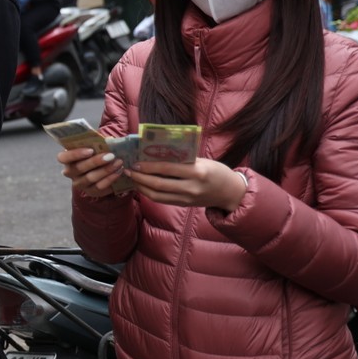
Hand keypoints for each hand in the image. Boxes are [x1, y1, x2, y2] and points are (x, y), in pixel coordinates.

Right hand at [58, 147, 123, 197]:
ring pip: (90, 178)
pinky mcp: (90, 192)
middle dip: (96, 161)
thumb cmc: (94, 153)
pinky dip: (110, 179)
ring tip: (119, 163)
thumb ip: (96, 143)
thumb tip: (109, 140)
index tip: (91, 150)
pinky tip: (119, 172)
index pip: (63, 157)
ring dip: (106, 170)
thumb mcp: (92, 146)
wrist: (101, 167)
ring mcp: (79, 184)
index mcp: (67, 159)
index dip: (75, 154)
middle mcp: (70, 173)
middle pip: (79, 168)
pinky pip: (99, 187)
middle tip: (111, 155)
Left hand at [126, 159, 245, 210]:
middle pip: (158, 184)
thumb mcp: (201, 161)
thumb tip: (156, 153)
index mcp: (197, 172)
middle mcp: (191, 187)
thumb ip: (181, 159)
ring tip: (132, 179)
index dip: (148, 166)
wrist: (230, 192)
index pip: (167, 168)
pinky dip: (149, 193)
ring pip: (157, 195)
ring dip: (141, 187)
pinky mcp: (184, 205)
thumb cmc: (215, 171)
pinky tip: (142, 186)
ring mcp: (187, 199)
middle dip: (140, 178)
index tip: (135, 162)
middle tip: (128, 170)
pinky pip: (162, 200)